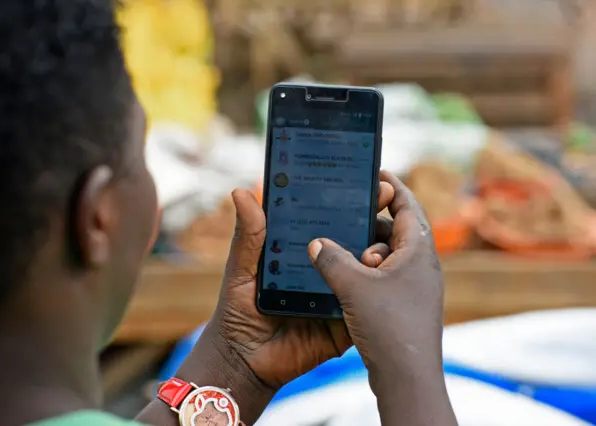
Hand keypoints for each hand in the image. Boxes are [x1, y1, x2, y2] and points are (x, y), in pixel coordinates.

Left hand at [207, 179, 394, 390]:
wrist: (242, 359)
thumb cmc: (237, 310)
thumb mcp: (241, 269)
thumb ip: (248, 235)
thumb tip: (240, 193)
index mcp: (303, 252)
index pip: (329, 220)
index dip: (346, 200)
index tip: (361, 177)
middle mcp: (325, 269)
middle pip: (354, 240)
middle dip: (371, 217)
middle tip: (380, 195)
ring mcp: (338, 295)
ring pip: (365, 271)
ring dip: (377, 251)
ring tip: (377, 240)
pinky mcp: (345, 323)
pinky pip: (363, 306)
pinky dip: (371, 292)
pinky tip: (374, 276)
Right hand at [307, 171, 453, 424]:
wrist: (407, 378)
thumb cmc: (388, 326)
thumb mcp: (353, 286)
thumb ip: (331, 259)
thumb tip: (317, 243)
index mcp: (418, 251)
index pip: (408, 206)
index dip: (392, 187)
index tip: (375, 174)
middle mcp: (422, 266)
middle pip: (396, 230)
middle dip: (370, 224)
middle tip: (344, 218)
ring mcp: (416, 288)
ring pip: (389, 257)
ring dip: (365, 252)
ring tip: (341, 254)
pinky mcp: (407, 306)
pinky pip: (386, 278)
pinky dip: (367, 273)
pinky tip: (346, 281)